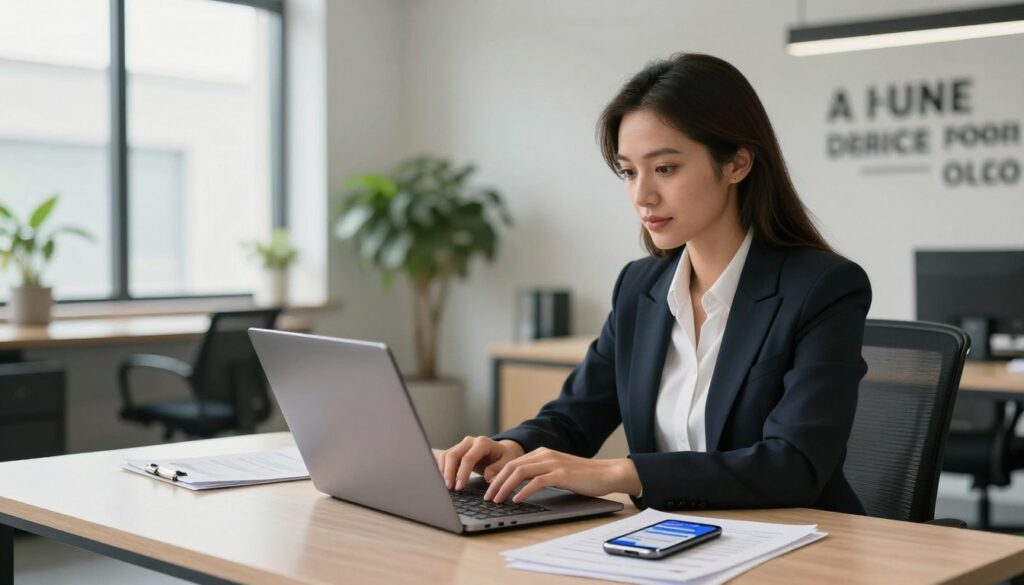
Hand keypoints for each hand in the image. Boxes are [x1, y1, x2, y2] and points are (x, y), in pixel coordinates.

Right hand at [436, 436, 524, 490]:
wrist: (500, 450)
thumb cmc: (504, 457)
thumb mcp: (507, 462)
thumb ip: (498, 469)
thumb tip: (488, 478)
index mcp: (483, 443)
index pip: (468, 458)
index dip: (462, 473)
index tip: (459, 487)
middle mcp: (470, 441)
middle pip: (453, 455)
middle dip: (449, 473)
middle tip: (449, 488)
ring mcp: (462, 445)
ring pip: (446, 456)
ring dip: (443, 471)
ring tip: (447, 486)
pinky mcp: (456, 450)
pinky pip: (445, 458)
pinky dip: (442, 469)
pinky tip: (445, 480)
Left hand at [483, 447, 641, 503]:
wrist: (607, 473)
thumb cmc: (582, 477)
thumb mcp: (557, 473)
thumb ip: (540, 475)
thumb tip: (520, 488)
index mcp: (542, 453)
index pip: (512, 463)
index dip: (497, 477)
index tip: (488, 490)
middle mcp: (545, 455)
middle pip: (512, 466)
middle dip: (496, 483)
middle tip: (487, 498)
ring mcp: (553, 463)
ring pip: (520, 472)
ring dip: (505, 487)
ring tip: (498, 500)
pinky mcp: (561, 474)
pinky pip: (537, 481)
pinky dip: (524, 491)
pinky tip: (517, 500)